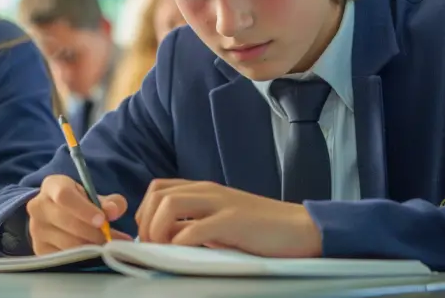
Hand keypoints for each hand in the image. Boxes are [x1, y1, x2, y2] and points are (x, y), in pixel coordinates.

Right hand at [26, 174, 132, 254]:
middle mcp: (38, 206)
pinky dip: (83, 258)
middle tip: (112, 238)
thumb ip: (109, 201)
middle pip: (67, 222)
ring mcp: (36, 229)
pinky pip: (65, 258)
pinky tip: (94, 254)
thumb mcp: (93, 196)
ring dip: (91, 248)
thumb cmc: (77, 203)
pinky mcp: (39, 249)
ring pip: (67, 243)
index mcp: (51, 186)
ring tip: (107, 247)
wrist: (55, 214)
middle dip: (94, 232)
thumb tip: (114, 210)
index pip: (64, 196)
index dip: (84, 209)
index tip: (102, 220)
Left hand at [136, 180, 321, 257]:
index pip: (158, 189)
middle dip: (145, 223)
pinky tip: (183, 255)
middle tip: (151, 248)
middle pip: (158, 195)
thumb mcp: (220, 222)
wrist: (301, 229)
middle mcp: (207, 191)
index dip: (144, 212)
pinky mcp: (233, 221)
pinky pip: (194, 227)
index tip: (147, 237)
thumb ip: (194, 224)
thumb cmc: (260, 231)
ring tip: (163, 251)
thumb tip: (165, 240)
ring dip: (158, 230)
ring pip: (170, 204)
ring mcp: (220, 203)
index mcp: (203, 190)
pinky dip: (180, 242)